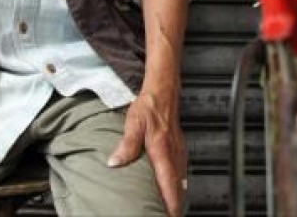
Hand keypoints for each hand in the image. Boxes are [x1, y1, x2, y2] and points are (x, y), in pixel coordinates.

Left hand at [108, 90, 186, 216]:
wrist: (162, 92)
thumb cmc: (148, 107)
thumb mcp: (134, 124)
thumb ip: (126, 145)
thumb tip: (115, 162)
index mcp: (162, 151)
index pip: (169, 184)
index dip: (170, 203)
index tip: (170, 215)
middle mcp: (174, 153)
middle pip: (179, 186)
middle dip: (175, 205)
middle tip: (170, 216)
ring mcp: (178, 150)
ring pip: (181, 180)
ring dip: (177, 196)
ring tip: (171, 209)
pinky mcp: (178, 147)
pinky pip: (181, 171)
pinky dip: (178, 184)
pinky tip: (173, 188)